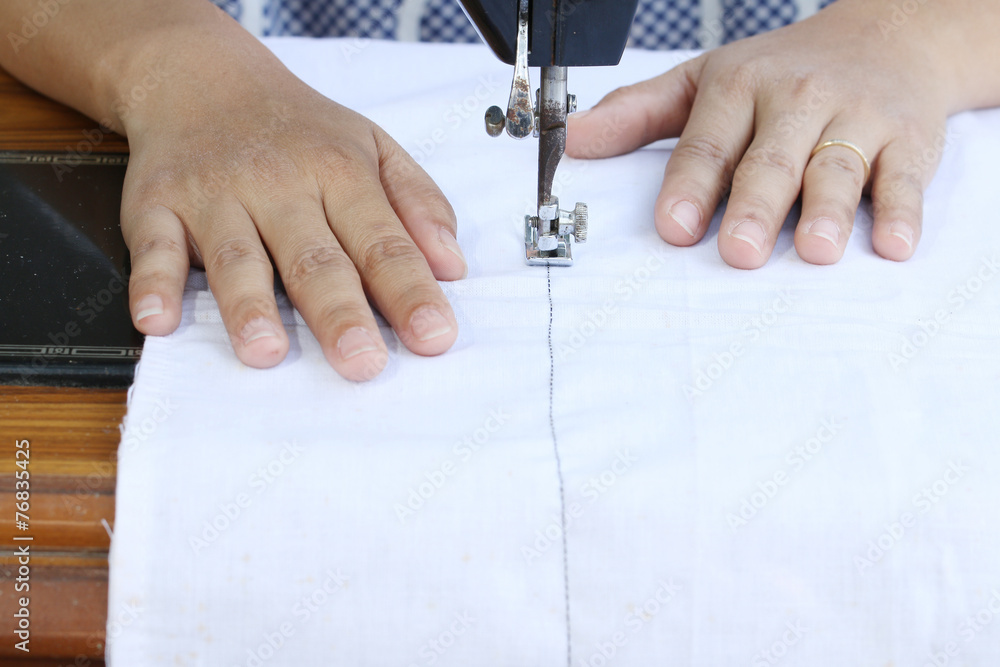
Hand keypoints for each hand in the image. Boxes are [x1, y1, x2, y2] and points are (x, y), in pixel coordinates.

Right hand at [120, 43, 465, 380]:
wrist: (204, 79)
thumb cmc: (300, 130)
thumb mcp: (373, 148)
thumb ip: (419, 203)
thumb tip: (453, 266)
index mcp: (340, 172)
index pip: (383, 242)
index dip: (410, 292)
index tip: (434, 337)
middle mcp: (279, 184)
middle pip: (314, 257)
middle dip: (340, 312)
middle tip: (361, 362)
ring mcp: (215, 195)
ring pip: (237, 256)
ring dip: (249, 306)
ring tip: (266, 351)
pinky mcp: (157, 205)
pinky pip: (153, 246)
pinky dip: (153, 282)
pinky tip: (159, 319)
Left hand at [566, 0, 955, 268]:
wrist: (887, 37)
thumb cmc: (781, 72)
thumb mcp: (704, 80)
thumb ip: (638, 114)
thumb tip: (570, 139)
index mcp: (740, 87)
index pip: (709, 141)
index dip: (690, 186)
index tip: (674, 227)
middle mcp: (797, 99)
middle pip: (771, 160)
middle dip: (755, 206)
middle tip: (740, 251)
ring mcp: (856, 118)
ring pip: (836, 167)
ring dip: (828, 210)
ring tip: (815, 249)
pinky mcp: (908, 139)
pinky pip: (905, 176)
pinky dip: (902, 210)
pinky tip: (893, 244)